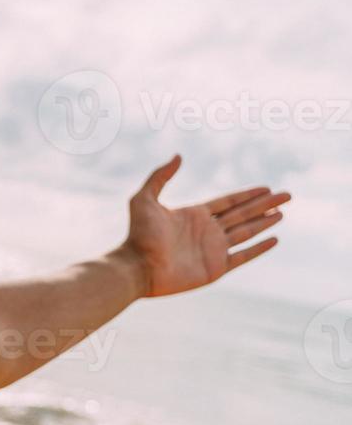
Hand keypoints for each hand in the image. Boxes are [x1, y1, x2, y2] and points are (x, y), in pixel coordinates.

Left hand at [121, 155, 287, 297]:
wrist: (136, 267)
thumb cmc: (138, 235)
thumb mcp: (144, 200)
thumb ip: (160, 177)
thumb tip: (178, 156)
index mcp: (193, 215)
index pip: (228, 202)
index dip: (248, 195)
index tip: (267, 188)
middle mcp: (206, 231)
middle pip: (242, 215)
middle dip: (265, 205)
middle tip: (287, 196)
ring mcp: (212, 250)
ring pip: (246, 232)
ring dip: (265, 223)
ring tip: (283, 213)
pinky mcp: (215, 268)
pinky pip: (243, 256)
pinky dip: (259, 248)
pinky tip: (274, 239)